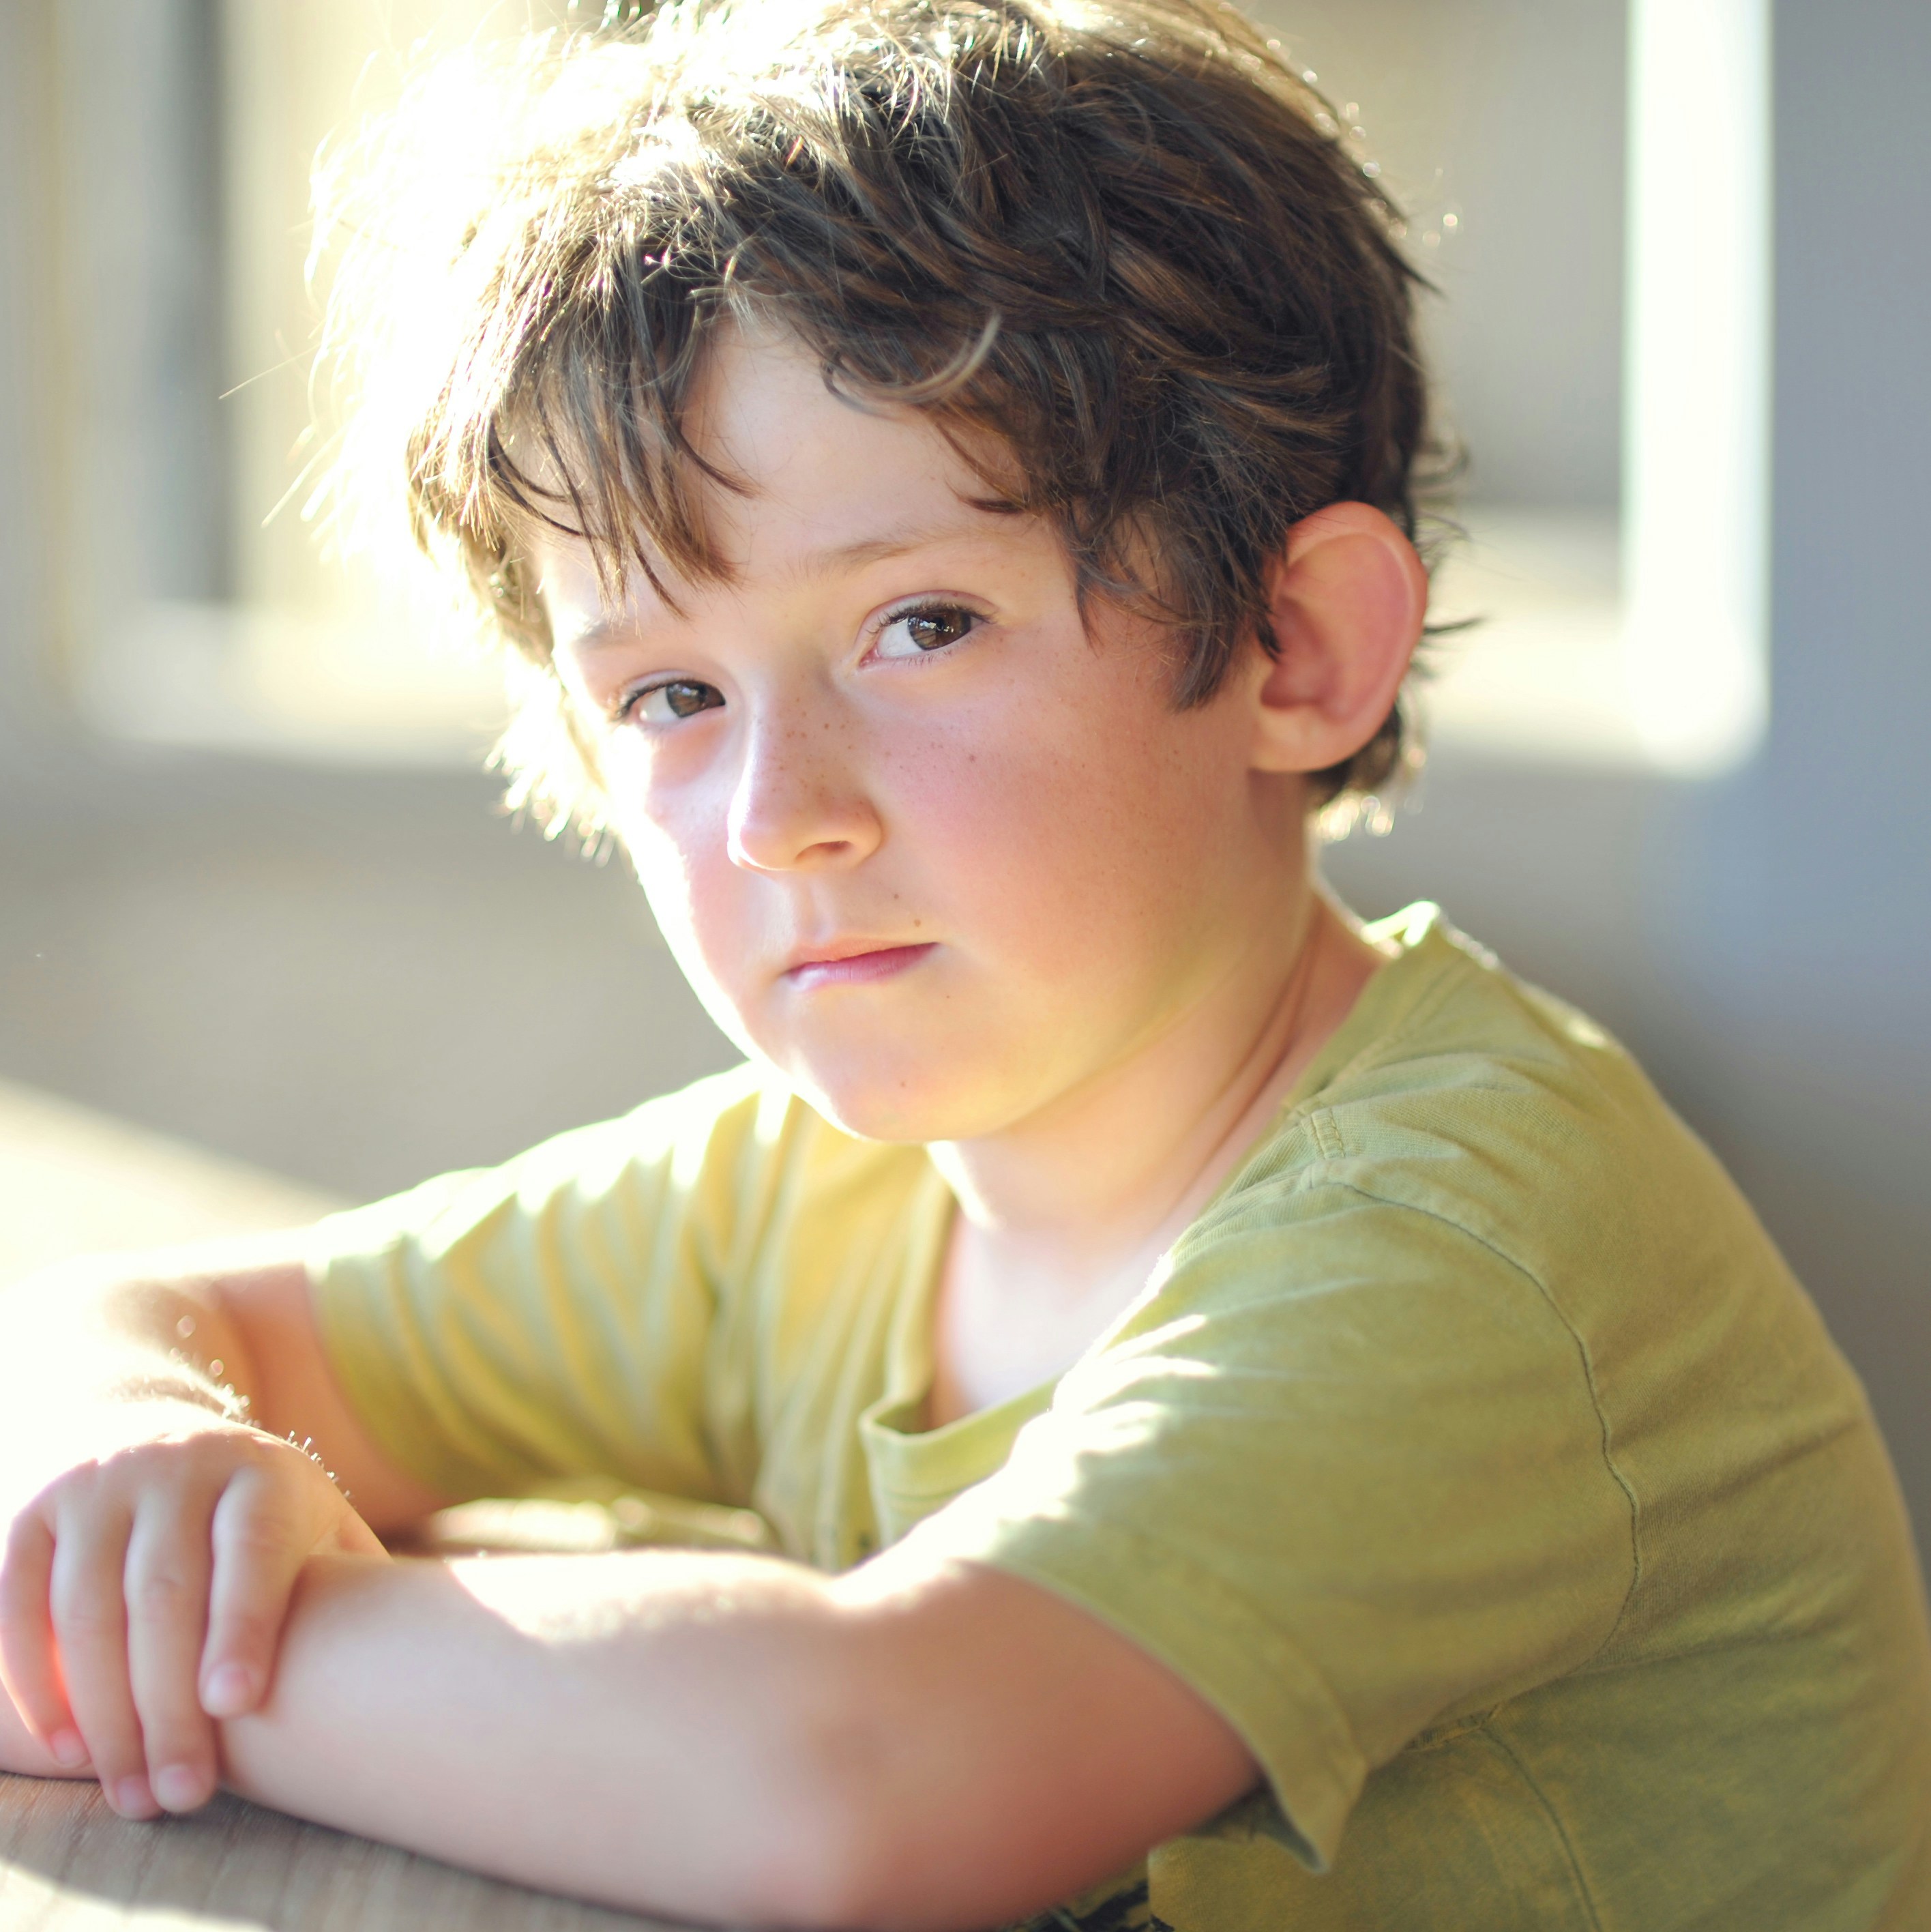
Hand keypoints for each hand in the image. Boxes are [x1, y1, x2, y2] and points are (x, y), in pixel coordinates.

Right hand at [0, 1416, 386, 1817]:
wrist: (167, 1442)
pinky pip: (23, 1602)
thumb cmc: (263, 1519)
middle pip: (166, 1594)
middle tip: (183, 1795)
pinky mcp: (39, 1511)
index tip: (234, 1704)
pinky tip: (69, 1747)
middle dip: (170, 1705)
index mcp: (263, 1474)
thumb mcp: (317, 1525)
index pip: (251, 1548)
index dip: (240, 1625)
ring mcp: (103, 1484)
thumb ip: (352, 1582)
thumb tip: (420, 1660)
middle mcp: (180, 1467)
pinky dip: (39, 1680)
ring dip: (105, 1713)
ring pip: (89, 1608)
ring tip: (133, 1793)